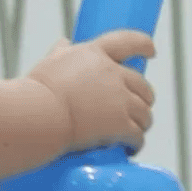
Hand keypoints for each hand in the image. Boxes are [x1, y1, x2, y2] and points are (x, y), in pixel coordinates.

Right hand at [24, 29, 157, 152]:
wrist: (41, 115)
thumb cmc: (40, 89)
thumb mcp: (50, 62)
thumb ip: (60, 51)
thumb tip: (64, 42)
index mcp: (96, 55)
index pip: (127, 42)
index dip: (143, 44)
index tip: (151, 50)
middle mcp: (113, 74)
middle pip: (143, 86)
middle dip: (144, 98)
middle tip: (137, 109)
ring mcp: (120, 100)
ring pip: (145, 113)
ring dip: (142, 122)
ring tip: (134, 133)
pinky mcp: (122, 125)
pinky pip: (138, 135)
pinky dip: (136, 143)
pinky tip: (131, 148)